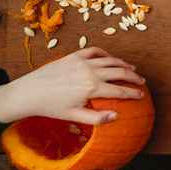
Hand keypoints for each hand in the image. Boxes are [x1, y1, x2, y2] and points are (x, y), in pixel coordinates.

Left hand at [0, 47, 145, 124]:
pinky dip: (106, 54)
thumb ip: (97, 118)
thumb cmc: (51, 107)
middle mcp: (90, 72)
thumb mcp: (74, 116)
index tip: (141, 95)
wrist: (29, 92)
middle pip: (120, 72)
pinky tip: (111, 59)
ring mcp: (82, 62)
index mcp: (92, 88)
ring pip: (111, 60)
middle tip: (141, 82)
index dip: (133, 93)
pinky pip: (95, 51)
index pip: (119, 90)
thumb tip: (117, 116)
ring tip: (132, 69)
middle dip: (134, 77)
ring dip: (124, 64)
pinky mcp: (74, 56)